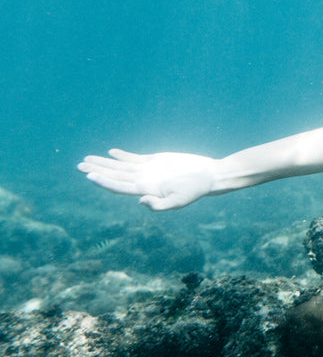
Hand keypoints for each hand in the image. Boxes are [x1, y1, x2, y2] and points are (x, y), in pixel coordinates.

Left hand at [78, 149, 217, 210]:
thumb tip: (139, 201)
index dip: (104, 181)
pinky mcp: (155, 161)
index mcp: (146, 190)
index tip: (89, 175)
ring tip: (86, 158)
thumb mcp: (179, 201)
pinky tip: (111, 152)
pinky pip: (134, 158)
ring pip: (120, 166)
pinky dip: (121, 155)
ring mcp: (148, 170)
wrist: (209, 175)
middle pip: (114, 176)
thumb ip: (159, 205)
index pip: (119, 186)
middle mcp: (143, 181)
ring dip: (104, 162)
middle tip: (78, 165)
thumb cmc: (196, 190)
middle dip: (96, 170)